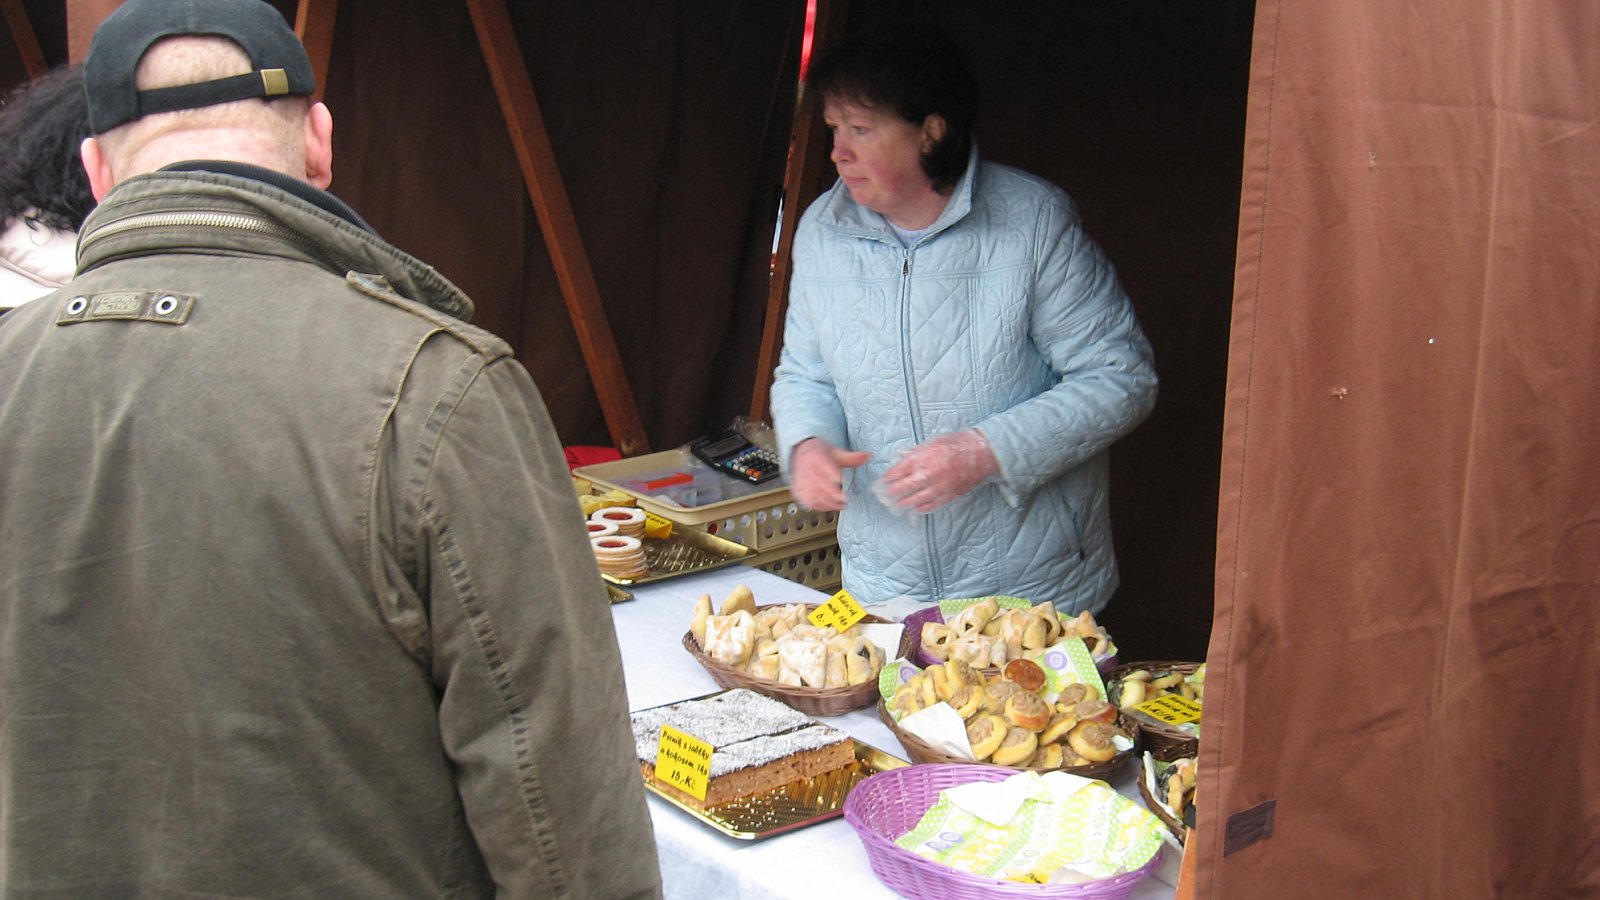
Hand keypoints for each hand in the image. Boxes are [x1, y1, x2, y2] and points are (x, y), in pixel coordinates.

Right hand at [788, 438, 869, 510]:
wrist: (800, 453)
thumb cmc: (819, 454)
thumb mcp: (835, 452)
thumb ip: (852, 457)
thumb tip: (868, 456)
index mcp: (816, 456)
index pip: (824, 465)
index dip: (832, 474)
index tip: (840, 481)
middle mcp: (807, 469)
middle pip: (819, 483)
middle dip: (832, 493)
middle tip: (845, 499)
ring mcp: (801, 481)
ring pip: (813, 494)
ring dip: (828, 502)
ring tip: (841, 505)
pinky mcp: (799, 490)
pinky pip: (808, 501)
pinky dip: (819, 506)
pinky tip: (830, 506)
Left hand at [879, 429, 997, 513]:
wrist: (981, 453)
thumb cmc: (956, 444)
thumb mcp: (932, 441)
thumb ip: (915, 452)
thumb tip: (901, 457)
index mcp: (921, 458)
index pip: (897, 472)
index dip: (887, 478)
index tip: (882, 482)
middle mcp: (928, 474)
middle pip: (902, 488)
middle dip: (891, 493)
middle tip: (884, 496)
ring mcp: (938, 487)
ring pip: (914, 500)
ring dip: (903, 503)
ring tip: (895, 505)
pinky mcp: (948, 496)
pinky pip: (930, 506)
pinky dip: (920, 508)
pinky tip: (914, 509)